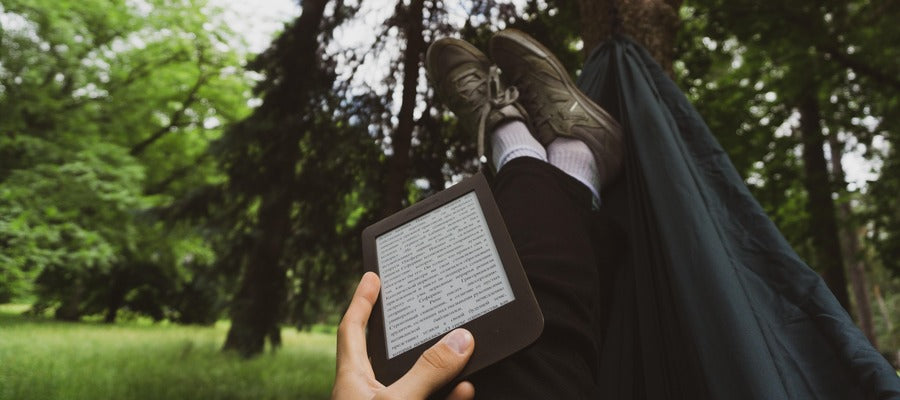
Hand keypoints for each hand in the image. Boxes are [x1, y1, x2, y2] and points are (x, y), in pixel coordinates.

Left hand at [332, 272, 475, 399]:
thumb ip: (427, 371)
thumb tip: (459, 341)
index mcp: (352, 380)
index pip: (352, 329)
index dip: (361, 301)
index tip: (371, 278)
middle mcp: (366, 393)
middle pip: (385, 352)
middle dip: (407, 330)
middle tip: (422, 306)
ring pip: (416, 382)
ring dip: (440, 369)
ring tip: (460, 350)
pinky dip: (449, 396)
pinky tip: (465, 388)